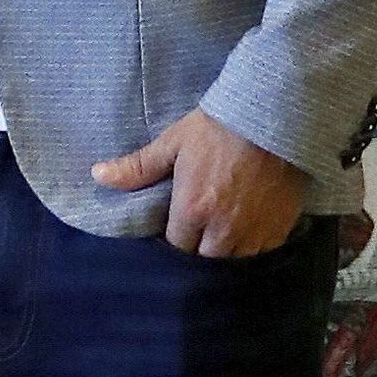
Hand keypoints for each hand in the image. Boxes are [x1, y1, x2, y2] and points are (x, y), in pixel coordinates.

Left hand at [92, 109, 309, 256]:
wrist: (269, 117)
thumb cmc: (215, 128)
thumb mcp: (172, 143)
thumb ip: (137, 167)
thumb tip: (97, 175)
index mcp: (193, 210)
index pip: (177, 245)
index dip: (174, 235)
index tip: (176, 221)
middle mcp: (223, 229)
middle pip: (205, 258)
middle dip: (199, 245)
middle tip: (199, 223)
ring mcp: (255, 232)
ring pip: (234, 259)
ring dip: (226, 248)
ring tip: (222, 225)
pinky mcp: (279, 229)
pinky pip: (261, 251)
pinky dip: (252, 242)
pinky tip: (247, 223)